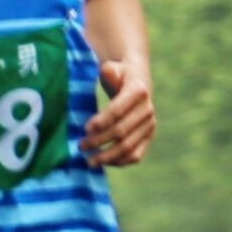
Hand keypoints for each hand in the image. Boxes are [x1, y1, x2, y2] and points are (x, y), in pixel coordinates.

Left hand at [83, 50, 157, 164]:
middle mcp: (148, 110)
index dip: (102, 121)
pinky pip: (136, 155)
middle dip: (99, 141)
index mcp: (139, 91)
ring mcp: (150, 125)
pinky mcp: (149, 137)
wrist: (137, 83)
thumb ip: (109, 70)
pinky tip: (104, 163)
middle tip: (81, 146)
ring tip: (89, 161)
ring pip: (129, 146)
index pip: (118, 110)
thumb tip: (107, 72)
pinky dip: (120, 162)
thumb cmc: (119, 75)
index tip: (85, 129)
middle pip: (121, 131)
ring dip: (108, 156)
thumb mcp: (113, 68)